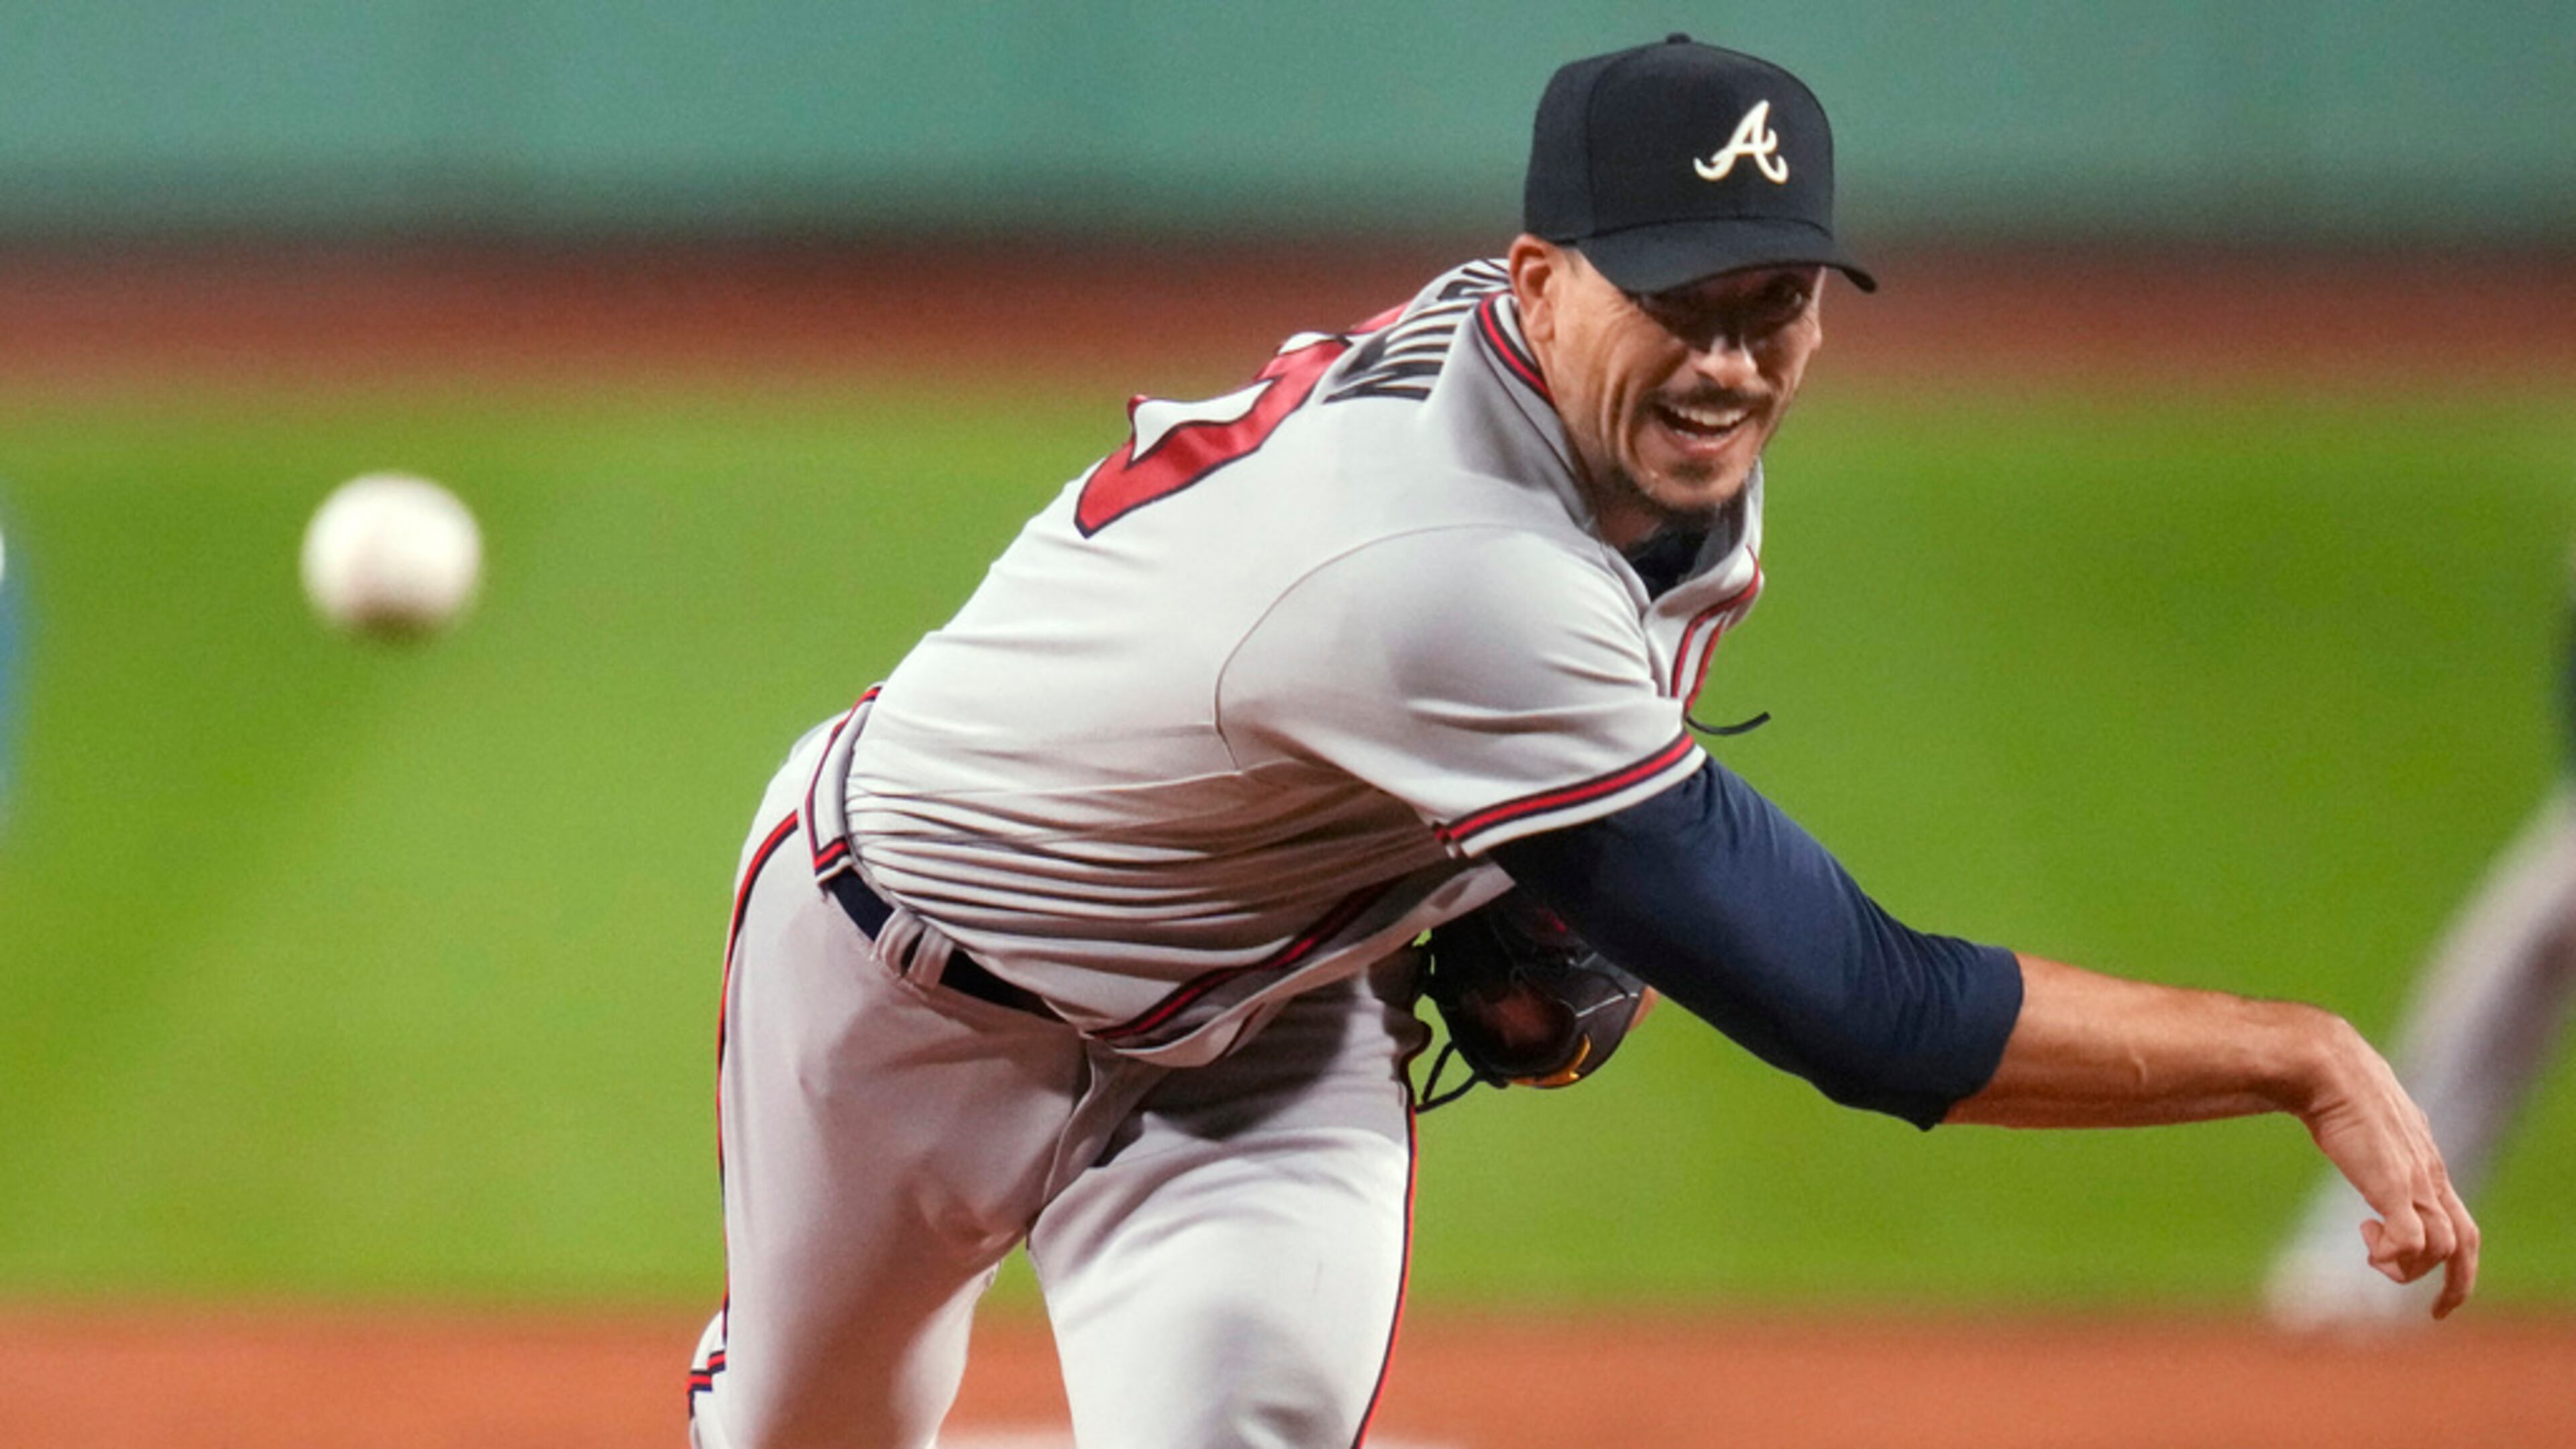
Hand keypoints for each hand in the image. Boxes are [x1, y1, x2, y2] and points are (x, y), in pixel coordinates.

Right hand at [2296, 1017, 2480, 1317]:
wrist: (2320, 1062)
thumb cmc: (2321, 1078)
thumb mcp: (2344, 1110)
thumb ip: (2340, 1120)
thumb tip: (2281, 1106)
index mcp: (2421, 1159)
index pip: (2458, 1217)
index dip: (2449, 1254)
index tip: (2413, 1267)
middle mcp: (2428, 1173)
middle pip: (2465, 1240)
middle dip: (2456, 1283)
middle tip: (2437, 1311)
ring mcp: (2416, 1179)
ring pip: (2443, 1245)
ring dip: (2410, 1266)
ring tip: (2368, 1249)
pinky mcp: (2396, 1184)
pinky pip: (2414, 1238)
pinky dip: (2396, 1254)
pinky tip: (2367, 1240)